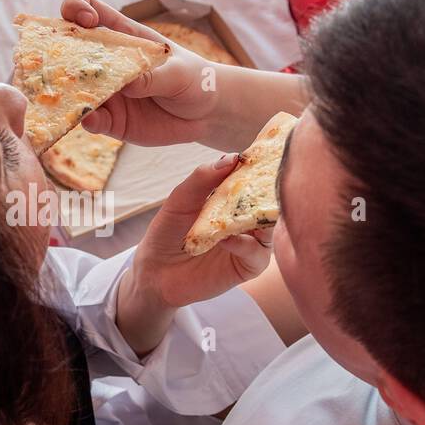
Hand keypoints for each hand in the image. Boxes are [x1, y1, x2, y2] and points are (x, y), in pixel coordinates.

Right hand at [61, 0, 218, 145]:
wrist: (207, 115)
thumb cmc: (194, 80)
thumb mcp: (178, 72)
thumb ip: (152, 77)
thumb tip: (126, 83)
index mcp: (122, 36)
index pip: (88, 8)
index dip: (78, 6)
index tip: (86, 19)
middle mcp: (106, 62)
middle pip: (69, 48)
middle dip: (58, 51)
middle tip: (61, 62)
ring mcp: (106, 91)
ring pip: (73, 88)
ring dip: (68, 92)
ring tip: (73, 97)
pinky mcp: (110, 119)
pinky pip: (90, 120)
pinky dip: (87, 119)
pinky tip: (92, 120)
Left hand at [115, 155, 273, 354]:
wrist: (154, 271)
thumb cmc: (167, 232)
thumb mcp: (181, 199)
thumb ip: (203, 178)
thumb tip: (232, 157)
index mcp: (233, 198)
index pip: (255, 178)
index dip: (262, 165)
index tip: (265, 152)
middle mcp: (246, 218)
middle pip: (270, 201)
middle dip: (270, 190)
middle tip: (268, 178)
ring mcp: (249, 242)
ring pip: (269, 226)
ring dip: (259, 217)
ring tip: (245, 211)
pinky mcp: (247, 266)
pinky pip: (257, 254)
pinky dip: (244, 245)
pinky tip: (225, 240)